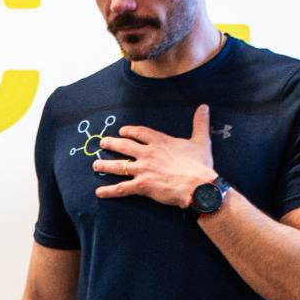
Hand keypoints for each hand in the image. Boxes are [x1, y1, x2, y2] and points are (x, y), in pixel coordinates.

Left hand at [93, 105, 214, 207]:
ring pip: (119, 166)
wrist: (197, 185)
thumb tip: (204, 107)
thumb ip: (200, 123)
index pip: (140, 132)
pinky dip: (109, 191)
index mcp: (160, 141)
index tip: (122, 131)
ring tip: (95, 165)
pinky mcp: (142, 186)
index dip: (130, 131)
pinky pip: (121, 188)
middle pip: (124, 146)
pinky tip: (99, 192)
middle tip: (102, 143)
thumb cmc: (199, 164)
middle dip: (111, 144)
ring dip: (105, 165)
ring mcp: (143, 169)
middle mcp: (148, 153)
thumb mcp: (201, 141)